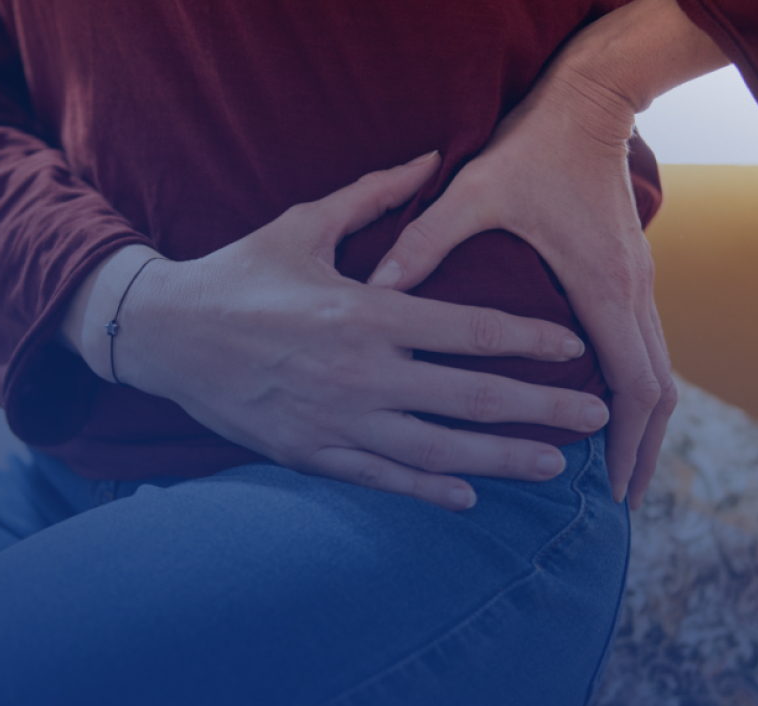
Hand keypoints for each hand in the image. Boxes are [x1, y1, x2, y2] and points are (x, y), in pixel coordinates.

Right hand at [63, 152, 609, 509]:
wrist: (162, 333)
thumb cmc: (238, 274)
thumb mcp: (304, 224)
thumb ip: (374, 196)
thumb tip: (429, 156)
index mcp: (367, 312)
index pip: (469, 329)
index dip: (529, 340)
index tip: (573, 347)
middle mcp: (362, 372)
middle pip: (472, 396)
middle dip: (541, 407)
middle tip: (595, 415)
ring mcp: (337, 420)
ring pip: (439, 449)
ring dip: (502, 458)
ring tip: (554, 466)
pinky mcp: (310, 453)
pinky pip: (382, 478)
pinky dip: (428, 489)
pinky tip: (469, 496)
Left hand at [366, 0, 726, 508]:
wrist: (589, 104)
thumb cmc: (532, 148)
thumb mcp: (474, 190)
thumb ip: (422, 239)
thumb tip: (374, 290)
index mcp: (600, 288)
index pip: (630, 384)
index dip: (622, 441)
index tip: (608, 487)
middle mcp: (630, 295)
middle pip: (656, 394)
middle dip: (641, 451)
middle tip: (621, 502)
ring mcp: (637, 287)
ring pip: (658, 374)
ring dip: (643, 426)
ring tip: (622, 473)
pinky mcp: (631, 278)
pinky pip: (645, 351)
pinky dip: (637, 392)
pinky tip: (611, 414)